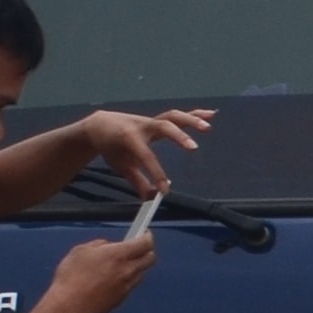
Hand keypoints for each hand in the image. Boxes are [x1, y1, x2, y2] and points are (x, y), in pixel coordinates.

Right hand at [42, 231, 157, 312]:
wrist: (68, 306)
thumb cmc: (71, 278)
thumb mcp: (81, 250)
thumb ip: (100, 245)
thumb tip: (108, 246)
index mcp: (118, 255)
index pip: (146, 243)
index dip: (147, 236)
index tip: (144, 233)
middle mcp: (127, 271)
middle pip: (150, 258)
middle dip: (146, 251)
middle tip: (135, 248)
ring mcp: (125, 287)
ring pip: (140, 273)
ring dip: (134, 266)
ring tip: (117, 265)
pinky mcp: (120, 299)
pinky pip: (128, 286)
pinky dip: (124, 281)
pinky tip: (108, 280)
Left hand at [81, 107, 210, 202]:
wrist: (101, 126)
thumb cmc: (111, 147)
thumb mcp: (120, 166)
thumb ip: (137, 181)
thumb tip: (151, 198)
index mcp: (129, 138)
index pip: (146, 156)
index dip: (156, 174)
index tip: (164, 190)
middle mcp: (142, 126)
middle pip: (163, 126)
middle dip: (178, 136)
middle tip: (193, 148)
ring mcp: (151, 120)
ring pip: (173, 117)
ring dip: (192, 120)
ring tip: (207, 127)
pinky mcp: (158, 119)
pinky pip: (178, 116)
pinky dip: (194, 114)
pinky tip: (211, 114)